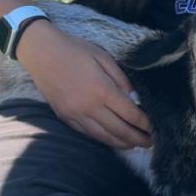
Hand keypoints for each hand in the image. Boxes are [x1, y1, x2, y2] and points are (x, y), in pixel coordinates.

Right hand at [17, 25, 152, 149]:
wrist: (41, 53)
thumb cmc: (74, 50)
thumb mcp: (103, 56)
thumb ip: (120, 78)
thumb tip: (133, 98)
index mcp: (102, 89)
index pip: (129, 113)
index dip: (144, 123)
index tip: (153, 128)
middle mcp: (89, 106)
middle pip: (119, 130)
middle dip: (137, 139)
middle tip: (150, 143)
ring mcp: (75, 114)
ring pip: (103, 136)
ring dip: (121, 143)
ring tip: (134, 145)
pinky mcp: (65, 117)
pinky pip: (87, 134)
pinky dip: (102, 139)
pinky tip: (112, 140)